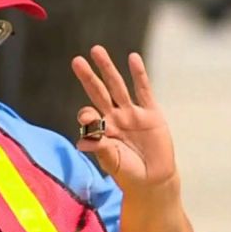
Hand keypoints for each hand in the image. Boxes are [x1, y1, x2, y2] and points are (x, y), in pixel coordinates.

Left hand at [71, 45, 177, 192]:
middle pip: (99, 92)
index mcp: (102, 130)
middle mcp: (115, 118)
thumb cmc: (129, 173)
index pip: (89, 115)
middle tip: (76, 61)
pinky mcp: (151, 114)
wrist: (153, 181)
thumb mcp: (113, 162)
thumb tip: (82, 141)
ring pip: (117, 86)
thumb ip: (101, 148)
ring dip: (108, 68)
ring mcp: (133, 114)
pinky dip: (139, 74)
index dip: (86, 114)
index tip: (87, 120)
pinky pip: (143, 90)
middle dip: (88, 77)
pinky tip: (133, 58)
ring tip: (96, 50)